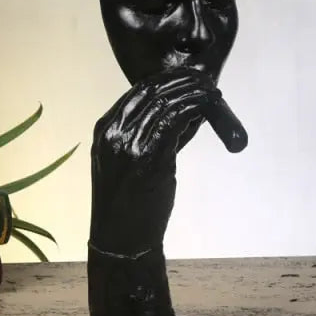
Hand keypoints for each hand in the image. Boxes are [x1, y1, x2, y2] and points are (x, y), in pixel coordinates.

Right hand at [89, 68, 219, 253]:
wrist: (120, 239)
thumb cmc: (127, 204)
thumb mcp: (128, 162)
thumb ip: (151, 135)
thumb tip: (187, 113)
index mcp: (104, 130)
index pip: (137, 92)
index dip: (166, 79)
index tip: (188, 77)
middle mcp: (113, 132)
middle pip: (152, 92)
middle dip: (182, 82)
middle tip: (204, 80)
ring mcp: (128, 143)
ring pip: (166, 103)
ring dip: (193, 94)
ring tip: (212, 91)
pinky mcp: (149, 156)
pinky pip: (175, 121)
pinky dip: (195, 110)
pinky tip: (208, 108)